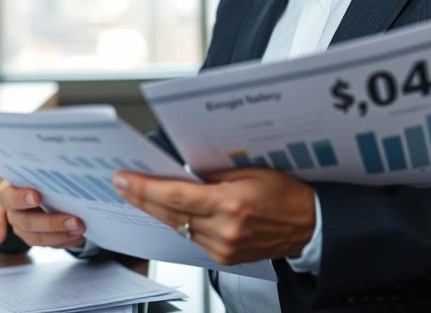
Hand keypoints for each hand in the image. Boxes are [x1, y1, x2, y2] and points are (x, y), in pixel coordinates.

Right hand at [0, 181, 86, 248]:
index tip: (37, 197)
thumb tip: (56, 176)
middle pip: (25, 222)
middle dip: (51, 223)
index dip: (20, 199)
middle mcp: (12, 213)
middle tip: (75, 220)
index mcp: (8, 193)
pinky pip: (47, 245)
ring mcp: (20, 228)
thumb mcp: (33, 174)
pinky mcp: (33, 238)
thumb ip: (42, 177)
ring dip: (59, 236)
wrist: (32, 190)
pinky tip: (77, 238)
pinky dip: (63, 242)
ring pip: (35, 238)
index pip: (8, 198)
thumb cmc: (34, 179)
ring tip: (80, 230)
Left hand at [113, 168, 314, 264]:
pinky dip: (179, 223)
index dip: (145, 188)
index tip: (124, 179)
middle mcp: (225, 230)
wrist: (309, 225)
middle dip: (141, 198)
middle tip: (121, 183)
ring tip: (139, 193)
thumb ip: (213, 174)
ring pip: (178, 227)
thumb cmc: (286, 194)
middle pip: (170, 214)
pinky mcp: (225, 258)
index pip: (175, 197)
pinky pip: (192, 238)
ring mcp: (224, 248)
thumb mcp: (250, 171)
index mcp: (231, 204)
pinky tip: (169, 211)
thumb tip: (181, 172)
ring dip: (157, 211)